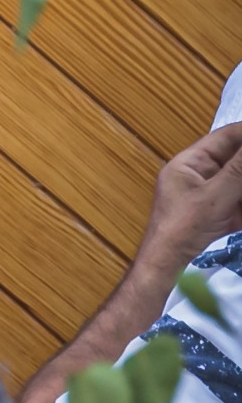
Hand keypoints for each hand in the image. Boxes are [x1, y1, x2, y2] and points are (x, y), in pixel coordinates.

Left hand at [140, 122, 241, 277]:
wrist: (168, 265)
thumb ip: (239, 169)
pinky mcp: (219, 213)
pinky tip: (241, 211)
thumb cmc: (183, 227)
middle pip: (236, 159)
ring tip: (241, 201)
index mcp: (191, 162)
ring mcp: (210, 195)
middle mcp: (200, 174)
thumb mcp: (215, 195)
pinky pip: (239, 202)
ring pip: (238, 181)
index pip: (227, 137)